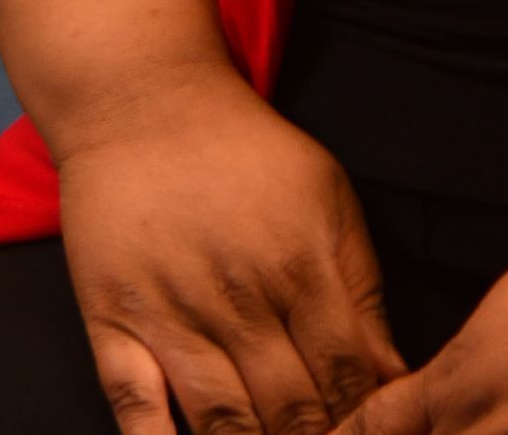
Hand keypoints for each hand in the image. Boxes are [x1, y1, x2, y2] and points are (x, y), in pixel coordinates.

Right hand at [54, 61, 409, 431]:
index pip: (347, 376)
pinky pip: (136, 413)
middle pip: (291, 413)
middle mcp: (240, 299)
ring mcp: (173, 317)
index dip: (365, 422)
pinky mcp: (114, 327)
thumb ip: (361, 285)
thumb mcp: (326, 194)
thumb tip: (393, 371)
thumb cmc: (246, 152)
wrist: (145, 105)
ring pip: (223, 426)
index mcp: (301, 265)